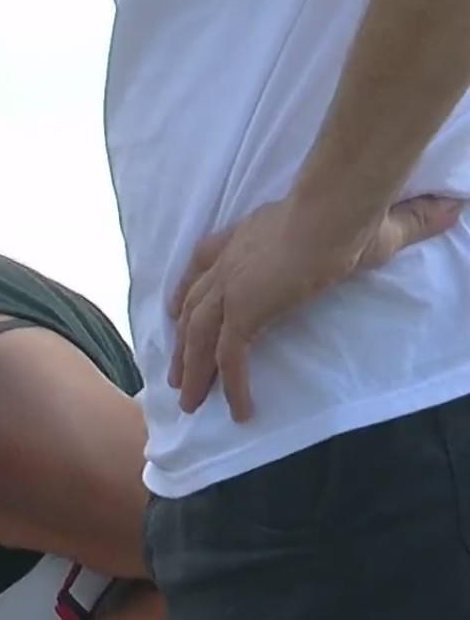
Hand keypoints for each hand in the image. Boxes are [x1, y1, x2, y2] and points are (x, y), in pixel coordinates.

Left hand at [169, 194, 462, 420]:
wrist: (334, 212)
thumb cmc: (351, 213)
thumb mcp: (375, 223)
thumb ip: (406, 222)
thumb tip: (452, 209)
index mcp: (245, 238)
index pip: (203, 264)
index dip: (188, 289)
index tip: (176, 311)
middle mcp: (229, 262)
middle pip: (192, 307)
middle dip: (181, 342)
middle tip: (176, 374)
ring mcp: (230, 287)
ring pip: (198, 337)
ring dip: (192, 371)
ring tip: (191, 401)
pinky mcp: (242, 311)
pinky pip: (228, 357)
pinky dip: (231, 385)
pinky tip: (239, 410)